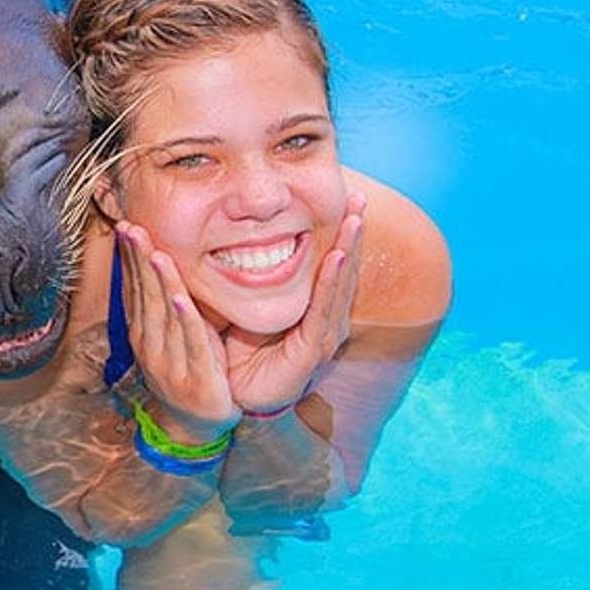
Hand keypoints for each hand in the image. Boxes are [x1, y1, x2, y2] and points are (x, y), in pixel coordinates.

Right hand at [117, 221, 241, 444]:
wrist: (196, 429)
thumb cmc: (187, 374)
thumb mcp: (169, 339)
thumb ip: (163, 306)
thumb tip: (157, 265)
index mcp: (143, 334)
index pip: (134, 289)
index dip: (130, 258)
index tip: (126, 226)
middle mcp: (151, 346)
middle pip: (145, 295)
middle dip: (138, 260)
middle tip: (133, 227)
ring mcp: (171, 363)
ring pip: (164, 316)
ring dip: (159, 282)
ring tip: (154, 251)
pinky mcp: (198, 378)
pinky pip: (191, 344)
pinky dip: (185, 319)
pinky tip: (180, 298)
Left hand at [223, 190, 366, 412]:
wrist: (229, 392)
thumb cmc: (236, 346)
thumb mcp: (243, 301)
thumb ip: (248, 273)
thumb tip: (236, 230)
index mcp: (312, 306)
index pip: (329, 262)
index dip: (337, 231)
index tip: (346, 196)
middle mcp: (324, 319)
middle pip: (342, 268)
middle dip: (351, 232)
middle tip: (360, 197)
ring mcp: (322, 335)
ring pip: (338, 284)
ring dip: (348, 249)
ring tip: (355, 218)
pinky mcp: (312, 351)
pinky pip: (323, 310)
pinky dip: (330, 282)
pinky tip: (337, 257)